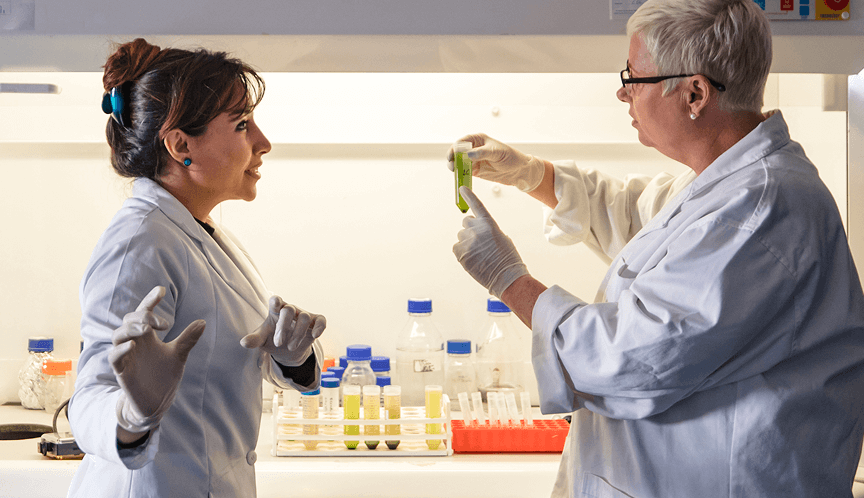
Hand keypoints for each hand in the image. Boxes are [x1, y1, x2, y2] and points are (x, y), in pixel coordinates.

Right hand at [110, 286, 205, 434]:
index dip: (151, 300)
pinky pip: (114, 357)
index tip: (161, 289)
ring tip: (146, 329)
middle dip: (144, 317)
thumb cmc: (165, 375)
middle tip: (162, 323)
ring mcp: (126, 356)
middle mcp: (135, 342)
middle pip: (130, 320)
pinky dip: (121, 350)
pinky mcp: (121, 371)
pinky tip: (133, 346)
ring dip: (130, 329)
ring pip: (118, 335)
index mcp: (148, 336)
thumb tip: (203, 322)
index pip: (145, 312)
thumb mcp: (179, 354)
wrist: (158, 402)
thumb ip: (188, 339)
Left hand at [241, 296, 325, 366]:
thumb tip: (243, 342)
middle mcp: (291, 310)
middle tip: (278, 343)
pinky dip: (319, 327)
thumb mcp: (262, 339)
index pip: (276, 301)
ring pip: (303, 318)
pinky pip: (321, 321)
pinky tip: (314, 336)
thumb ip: (254, 339)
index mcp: (276, 310)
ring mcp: (304, 315)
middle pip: (288, 310)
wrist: (288, 350)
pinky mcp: (316, 323)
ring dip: (297, 334)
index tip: (276, 302)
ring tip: (290, 347)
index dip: (276, 301)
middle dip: (283, 327)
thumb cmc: (273, 339)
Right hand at [447, 134, 544, 191]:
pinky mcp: (474, 171)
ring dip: (455, 167)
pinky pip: (464, 172)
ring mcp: (473, 160)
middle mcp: (473, 149)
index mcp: (478, 140)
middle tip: (452, 166)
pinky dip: (460, 175)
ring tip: (455, 172)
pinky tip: (459, 178)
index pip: (462, 142)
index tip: (453, 155)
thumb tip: (468, 155)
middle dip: (452, 158)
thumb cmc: (510, 157)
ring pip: (458, 163)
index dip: (455, 148)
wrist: (518, 171)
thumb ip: (482, 153)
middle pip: (457, 152)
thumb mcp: (497, 152)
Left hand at [453, 186, 528, 297]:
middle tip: (480, 241)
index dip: (469, 196)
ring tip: (479, 254)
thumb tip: (476, 230)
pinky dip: (462, 252)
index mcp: (489, 224)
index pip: (477, 206)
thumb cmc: (507, 258)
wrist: (506, 277)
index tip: (462, 188)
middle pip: (466, 221)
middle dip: (470, 228)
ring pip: (461, 236)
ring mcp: (467, 242)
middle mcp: (476, 230)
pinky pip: (456, 248)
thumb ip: (487, 229)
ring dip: (467, 242)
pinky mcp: (460, 253)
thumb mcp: (501, 237)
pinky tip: (473, 259)